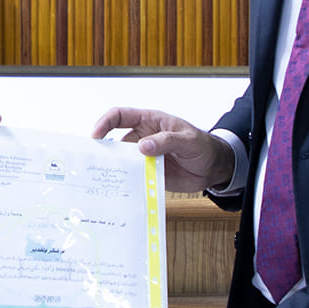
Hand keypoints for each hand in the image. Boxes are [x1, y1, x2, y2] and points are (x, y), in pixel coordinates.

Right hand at [91, 107, 234, 191]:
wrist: (214, 168)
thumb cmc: (203, 146)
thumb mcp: (188, 140)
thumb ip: (167, 141)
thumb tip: (142, 146)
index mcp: (149, 121)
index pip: (120, 116)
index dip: (105, 123)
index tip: (96, 136)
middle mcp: (143, 138)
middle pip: (115, 141)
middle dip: (103, 150)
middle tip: (93, 163)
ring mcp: (145, 157)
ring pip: (122, 162)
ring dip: (114, 170)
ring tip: (104, 180)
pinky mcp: (148, 173)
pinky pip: (133, 177)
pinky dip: (126, 183)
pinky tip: (121, 191)